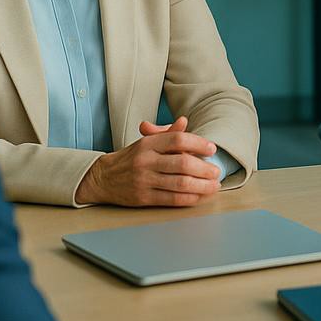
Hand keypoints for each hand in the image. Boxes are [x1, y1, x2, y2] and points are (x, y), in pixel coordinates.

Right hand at [75, 117, 220, 206]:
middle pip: (182, 164)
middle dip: (204, 169)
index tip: (212, 149)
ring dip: (201, 186)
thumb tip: (184, 121)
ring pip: (179, 184)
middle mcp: (146, 161)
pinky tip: (199, 196)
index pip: (178, 140)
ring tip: (214, 185)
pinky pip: (171, 199)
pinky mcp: (143, 198)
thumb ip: (168, 133)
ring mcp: (144, 181)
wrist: (103, 178)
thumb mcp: (148, 141)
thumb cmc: (132, 158)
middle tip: (217, 171)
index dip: (198, 143)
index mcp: (149, 143)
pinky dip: (188, 198)